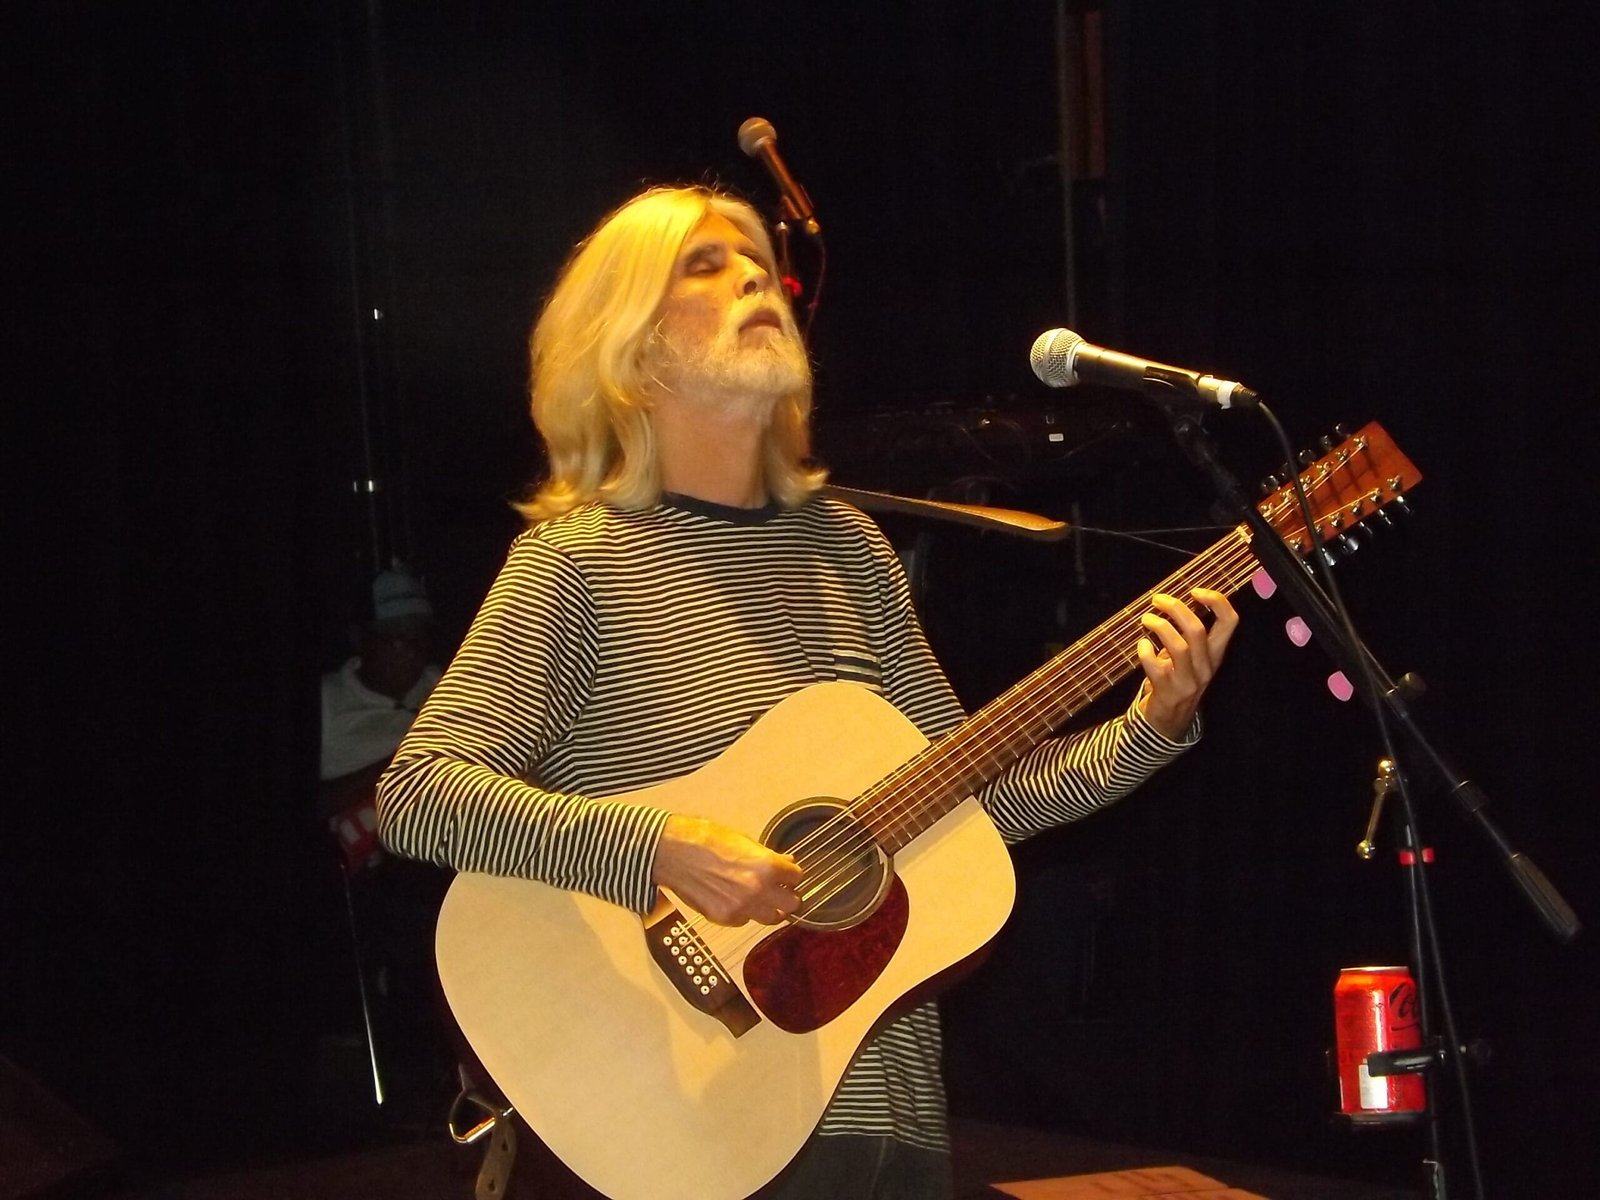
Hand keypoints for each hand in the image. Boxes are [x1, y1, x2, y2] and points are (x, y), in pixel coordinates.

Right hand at [652, 814, 802, 925]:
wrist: (672, 852)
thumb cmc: (703, 839)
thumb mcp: (743, 840)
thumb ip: (768, 856)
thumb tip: (786, 862)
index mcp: (767, 866)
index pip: (797, 877)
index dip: (792, 874)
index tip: (788, 874)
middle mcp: (758, 890)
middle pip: (792, 904)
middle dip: (788, 896)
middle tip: (781, 890)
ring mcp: (742, 908)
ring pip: (772, 919)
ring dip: (771, 909)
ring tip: (760, 897)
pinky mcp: (724, 918)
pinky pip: (746, 921)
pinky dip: (745, 913)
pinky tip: (736, 899)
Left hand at [1135, 587, 1237, 739]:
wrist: (1169, 720)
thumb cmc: (1178, 679)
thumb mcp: (1191, 658)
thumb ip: (1189, 634)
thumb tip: (1174, 600)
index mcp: (1215, 655)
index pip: (1230, 622)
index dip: (1217, 601)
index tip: (1195, 590)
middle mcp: (1205, 667)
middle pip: (1197, 630)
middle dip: (1176, 608)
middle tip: (1158, 599)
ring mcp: (1188, 681)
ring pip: (1178, 646)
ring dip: (1159, 627)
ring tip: (1146, 618)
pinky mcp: (1167, 692)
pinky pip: (1154, 666)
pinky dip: (1145, 651)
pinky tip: (1141, 645)